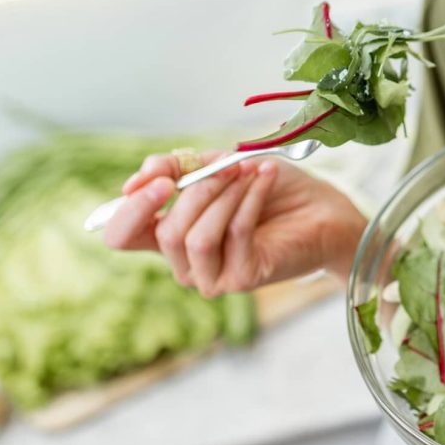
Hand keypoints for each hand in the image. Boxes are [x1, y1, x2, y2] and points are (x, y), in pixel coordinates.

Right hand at [103, 151, 366, 294]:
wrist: (322, 209)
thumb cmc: (270, 188)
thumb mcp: (218, 165)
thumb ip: (177, 168)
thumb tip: (138, 179)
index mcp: (169, 235)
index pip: (122, 234)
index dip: (131, 207)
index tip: (160, 178)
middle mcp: (185, 262)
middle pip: (164, 231)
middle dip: (197, 189)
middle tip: (229, 164)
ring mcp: (212, 276)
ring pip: (195, 237)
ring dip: (224, 194)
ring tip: (250, 171)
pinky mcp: (242, 279)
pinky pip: (234, 234)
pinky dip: (249, 199)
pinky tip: (265, 178)